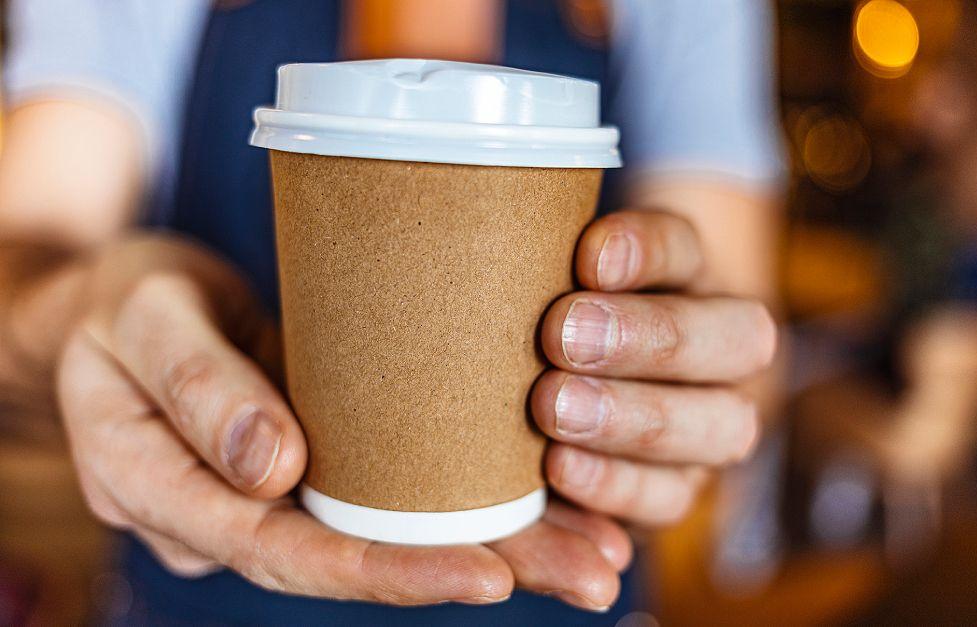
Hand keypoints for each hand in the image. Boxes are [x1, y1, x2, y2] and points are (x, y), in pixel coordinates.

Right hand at [57, 235, 629, 610]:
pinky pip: (399, 489)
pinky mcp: (326, 457)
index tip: (486, 573)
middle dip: (476, 572)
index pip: (285, 553)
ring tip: (599, 556)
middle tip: (590, 574)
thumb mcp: (144, 318)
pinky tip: (552, 502)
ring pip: (391, 534)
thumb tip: (274, 470)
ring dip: (501, 549)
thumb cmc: (128, 302)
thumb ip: (197, 387)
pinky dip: (474, 500)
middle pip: (359, 559)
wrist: (127, 302)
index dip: (386, 570)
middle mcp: (241, 513)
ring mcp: (287, 491)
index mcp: (173, 497)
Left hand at [532, 209, 775, 526]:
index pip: (687, 249)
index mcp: (692, 277)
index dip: (646, 251)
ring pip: (721, 425)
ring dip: (635, 417)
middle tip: (561, 336)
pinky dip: (614, 484)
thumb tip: (526, 258)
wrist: (555, 395)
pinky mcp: (681, 489)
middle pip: (736, 339)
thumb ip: (546, 271)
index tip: (588, 256)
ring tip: (553, 406)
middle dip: (647, 338)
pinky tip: (559, 466)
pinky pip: (671, 498)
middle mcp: (725, 350)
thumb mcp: (545, 287)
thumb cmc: (540, 322)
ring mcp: (714, 426)